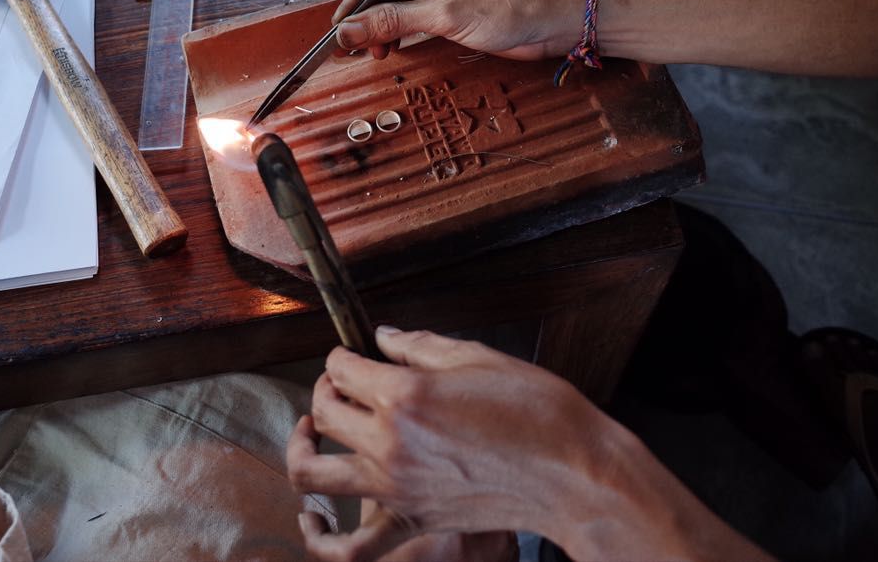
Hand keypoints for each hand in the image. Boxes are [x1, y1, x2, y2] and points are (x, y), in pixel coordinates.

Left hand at [287, 327, 778, 561]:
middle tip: (343, 383)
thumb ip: (419, 345)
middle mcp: (390, 442)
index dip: (341, 355)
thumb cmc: (539, 413)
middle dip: (326, 390)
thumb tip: (383, 336)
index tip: (352, 354)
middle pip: (325, 412)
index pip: (341, 368)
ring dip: (302, 450)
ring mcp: (397, 487)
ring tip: (312, 435)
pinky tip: (316, 517)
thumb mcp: (479, 357)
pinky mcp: (413, 521)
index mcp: (405, 394)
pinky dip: (324, 535)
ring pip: (314, 473)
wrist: (576, 475)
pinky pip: (353, 545)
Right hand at [332, 0, 576, 60]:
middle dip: (369, 11)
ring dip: (383, 23)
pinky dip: (401, 27)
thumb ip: (394, 21)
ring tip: (374, 49)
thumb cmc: (515, 6)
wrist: (558, 22)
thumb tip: (349, 31)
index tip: (344, 21)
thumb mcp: (446, 15)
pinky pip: (415, 8)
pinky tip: (392, 45)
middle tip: (355, 42)